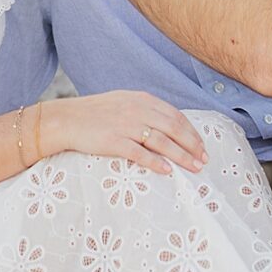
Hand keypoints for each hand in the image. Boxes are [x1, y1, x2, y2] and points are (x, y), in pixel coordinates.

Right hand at [45, 90, 208, 175]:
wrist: (68, 118)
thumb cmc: (96, 113)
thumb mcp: (124, 102)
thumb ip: (145, 109)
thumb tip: (167, 123)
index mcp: (142, 100)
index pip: (175, 115)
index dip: (191, 131)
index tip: (202, 145)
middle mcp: (138, 110)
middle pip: (173, 128)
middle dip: (192, 144)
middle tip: (204, 159)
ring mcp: (126, 125)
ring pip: (161, 141)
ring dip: (181, 155)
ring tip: (193, 167)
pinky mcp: (114, 141)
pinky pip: (139, 153)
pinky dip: (155, 162)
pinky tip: (167, 171)